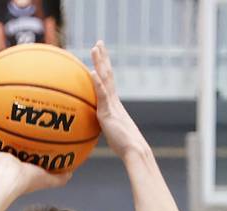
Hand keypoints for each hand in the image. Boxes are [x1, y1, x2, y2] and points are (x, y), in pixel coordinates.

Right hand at [0, 132, 70, 195]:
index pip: (18, 159)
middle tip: (3, 130)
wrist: (9, 180)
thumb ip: (59, 177)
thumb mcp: (47, 179)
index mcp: (16, 170)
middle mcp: (1, 167)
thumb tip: (72, 172)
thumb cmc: (27, 181)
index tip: (23, 141)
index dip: (20, 151)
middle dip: (1, 143)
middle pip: (0, 152)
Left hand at [89, 40, 147, 159]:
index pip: (107, 82)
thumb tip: (100, 129)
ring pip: (105, 80)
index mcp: (114, 105)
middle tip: (99, 43)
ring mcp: (112, 106)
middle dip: (103, 58)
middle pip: (108, 75)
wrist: (135, 151)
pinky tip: (92, 72)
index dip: (104, 68)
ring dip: (100, 63)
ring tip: (95, 48)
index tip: (100, 55)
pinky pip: (102, 95)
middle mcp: (114, 101)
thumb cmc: (125, 147)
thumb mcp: (112, 133)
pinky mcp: (109, 113)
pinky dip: (97, 83)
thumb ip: (106, 126)